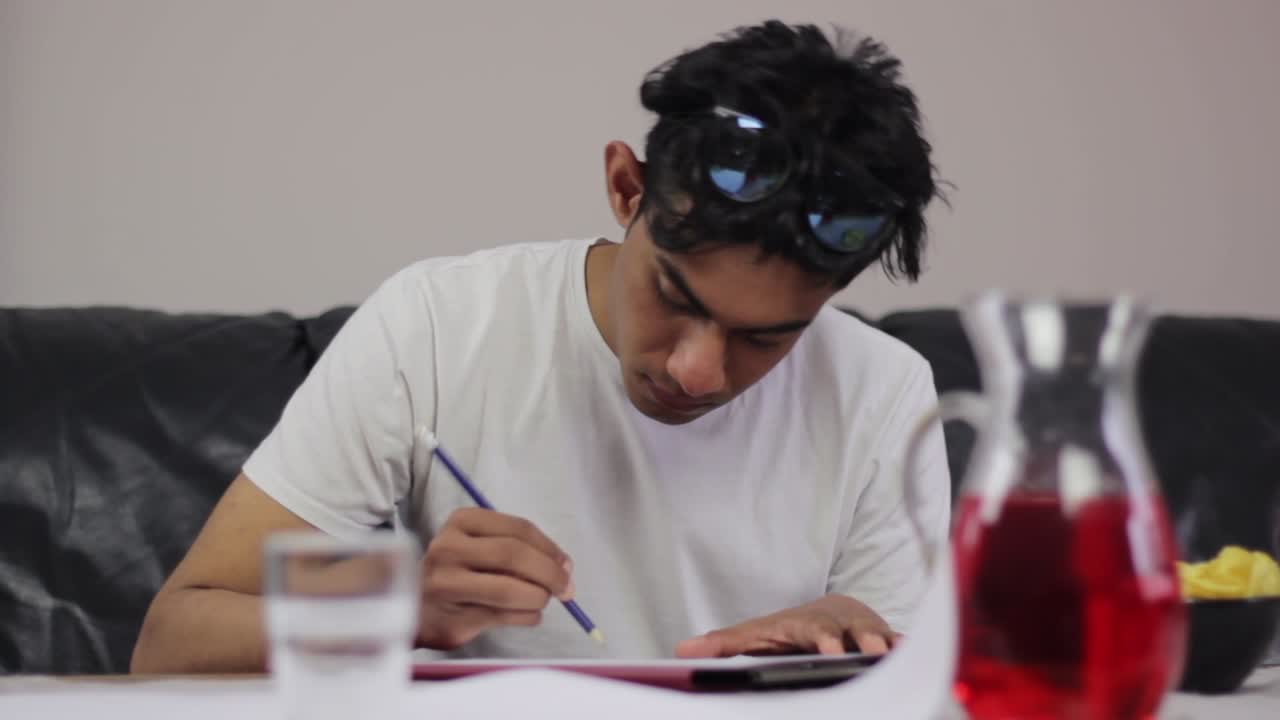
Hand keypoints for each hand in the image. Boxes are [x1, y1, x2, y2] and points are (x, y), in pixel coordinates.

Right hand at [417, 508, 572, 649]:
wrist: (415, 606)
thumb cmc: (458, 572)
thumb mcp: (481, 546)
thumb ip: (520, 549)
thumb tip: (565, 567)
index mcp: (462, 522)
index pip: (518, 529)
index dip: (550, 548)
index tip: (566, 565)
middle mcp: (449, 549)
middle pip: (514, 556)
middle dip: (550, 574)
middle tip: (566, 589)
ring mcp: (447, 585)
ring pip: (510, 590)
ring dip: (539, 598)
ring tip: (541, 602)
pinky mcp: (453, 619)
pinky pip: (504, 617)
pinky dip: (527, 616)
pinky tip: (527, 614)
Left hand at [674, 594, 901, 657]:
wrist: (833, 610)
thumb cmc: (789, 629)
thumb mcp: (755, 635)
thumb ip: (722, 644)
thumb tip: (681, 649)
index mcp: (807, 625)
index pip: (815, 631)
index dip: (822, 640)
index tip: (829, 651)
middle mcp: (839, 624)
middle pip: (854, 631)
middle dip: (864, 641)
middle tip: (871, 653)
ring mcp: (866, 630)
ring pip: (882, 635)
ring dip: (890, 645)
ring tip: (897, 657)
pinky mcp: (887, 638)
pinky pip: (904, 642)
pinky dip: (912, 647)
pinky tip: (921, 656)